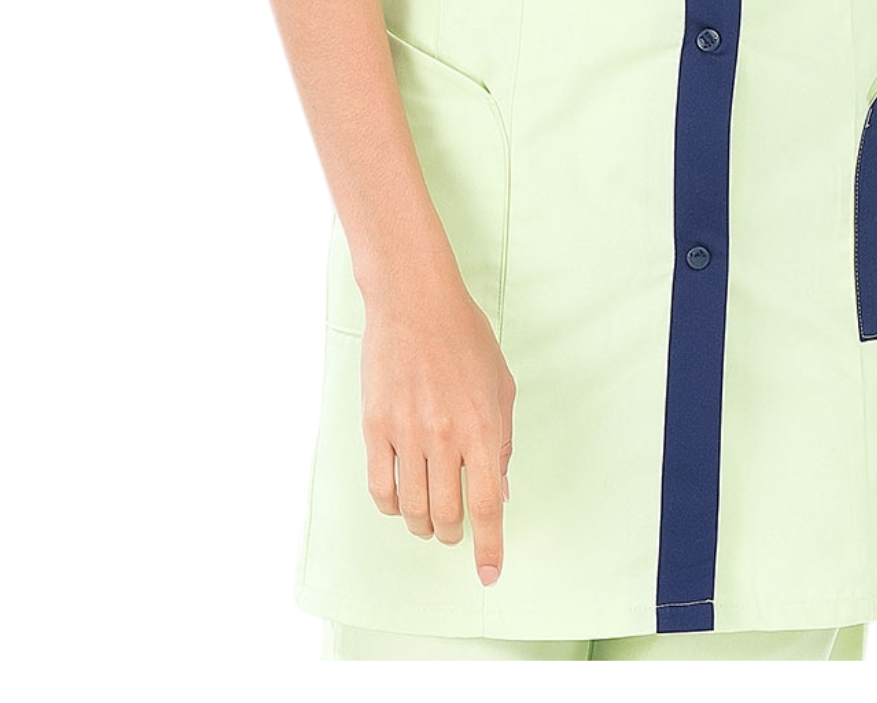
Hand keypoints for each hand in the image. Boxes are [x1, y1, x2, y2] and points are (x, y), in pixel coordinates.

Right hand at [359, 272, 516, 584]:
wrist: (414, 301)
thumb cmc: (463, 336)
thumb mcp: (501, 385)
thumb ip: (501, 440)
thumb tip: (498, 490)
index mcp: (482, 427)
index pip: (487, 506)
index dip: (489, 547)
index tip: (489, 574)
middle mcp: (445, 437)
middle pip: (448, 515)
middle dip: (455, 534)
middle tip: (456, 528)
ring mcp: (407, 434)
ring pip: (414, 510)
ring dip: (425, 525)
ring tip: (430, 518)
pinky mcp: (375, 428)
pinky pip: (381, 489)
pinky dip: (392, 507)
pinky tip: (401, 500)